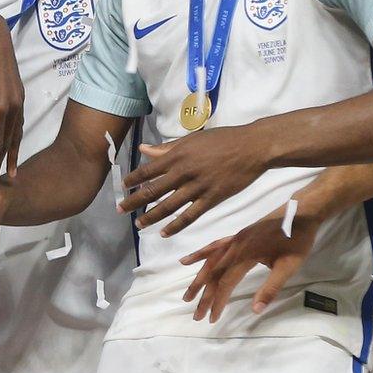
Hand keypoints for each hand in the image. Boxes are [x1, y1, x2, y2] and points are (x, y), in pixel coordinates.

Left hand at [0, 14, 22, 178]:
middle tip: (4, 180)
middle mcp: (13, 108)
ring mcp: (19, 100)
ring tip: (13, 167)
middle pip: (10, 141)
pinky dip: (17, 135)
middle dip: (5, 161)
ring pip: (18, 131)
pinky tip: (14, 140)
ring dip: (15, 150)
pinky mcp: (20, 94)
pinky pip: (20, 120)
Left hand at [121, 123, 276, 232]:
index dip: (132, 180)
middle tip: (120, 210)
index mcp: (177, 155)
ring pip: (169, 206)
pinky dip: (176, 225)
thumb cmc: (222, 140)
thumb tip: (144, 150)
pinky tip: (165, 233)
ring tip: (139, 224)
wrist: (252, 147)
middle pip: (153, 190)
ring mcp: (197, 187)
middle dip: (134, 201)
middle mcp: (183, 172)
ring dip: (151, 216)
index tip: (121, 187)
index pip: (148, 170)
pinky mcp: (212, 198)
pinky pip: (190, 215)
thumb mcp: (191, 140)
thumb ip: (167, 148)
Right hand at [179, 200, 315, 320]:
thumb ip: (271, 287)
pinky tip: (188, 261)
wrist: (302, 212)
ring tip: (187, 295)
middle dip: (203, 295)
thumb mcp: (289, 265)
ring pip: (210, 262)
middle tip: (195, 315)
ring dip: (198, 279)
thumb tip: (255, 310)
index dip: (218, 301)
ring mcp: (234, 240)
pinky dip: (200, 255)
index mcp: (246, 254)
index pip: (226, 281)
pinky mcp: (237, 236)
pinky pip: (214, 246)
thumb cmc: (298, 239)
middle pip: (214, 273)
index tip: (212, 318)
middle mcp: (235, 246)